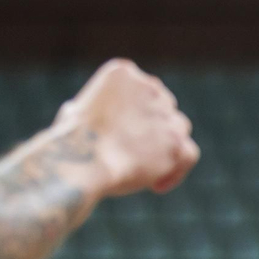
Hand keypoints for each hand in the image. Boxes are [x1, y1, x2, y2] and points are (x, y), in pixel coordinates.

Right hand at [56, 59, 199, 196]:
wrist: (81, 159)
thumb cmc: (69, 141)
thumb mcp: (73, 114)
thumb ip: (91, 110)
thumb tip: (77, 113)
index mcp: (123, 72)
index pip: (143, 90)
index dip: (139, 113)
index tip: (124, 134)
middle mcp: (149, 86)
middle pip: (165, 107)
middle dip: (154, 130)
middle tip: (136, 153)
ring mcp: (166, 114)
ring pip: (180, 128)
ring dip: (167, 148)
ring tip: (145, 170)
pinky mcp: (176, 141)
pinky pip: (189, 153)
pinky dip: (177, 170)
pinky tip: (156, 185)